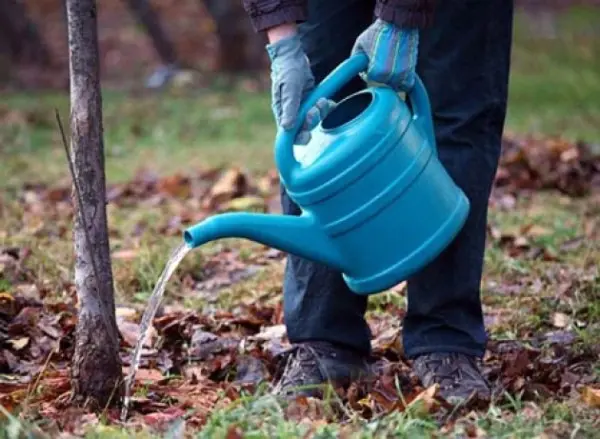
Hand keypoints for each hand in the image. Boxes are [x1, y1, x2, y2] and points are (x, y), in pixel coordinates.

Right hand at [266, 30, 335, 144]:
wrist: (292, 56)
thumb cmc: (287, 71)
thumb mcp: (289, 89)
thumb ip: (290, 108)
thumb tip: (287, 128)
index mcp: (282, 113)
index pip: (289, 134)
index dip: (299, 138)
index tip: (307, 134)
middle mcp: (291, 113)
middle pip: (304, 129)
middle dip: (312, 122)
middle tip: (315, 110)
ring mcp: (301, 107)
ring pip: (314, 119)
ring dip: (320, 112)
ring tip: (321, 100)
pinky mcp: (310, 101)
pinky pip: (321, 110)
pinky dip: (326, 108)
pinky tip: (329, 102)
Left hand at [351, 19, 418, 91]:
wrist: (399, 23)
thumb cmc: (378, 31)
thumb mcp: (360, 43)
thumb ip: (355, 57)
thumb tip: (357, 68)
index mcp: (377, 72)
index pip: (370, 78)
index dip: (367, 70)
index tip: (370, 61)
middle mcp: (391, 76)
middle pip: (383, 82)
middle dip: (379, 74)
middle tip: (380, 62)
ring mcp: (403, 74)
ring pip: (395, 85)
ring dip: (391, 79)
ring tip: (389, 66)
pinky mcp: (412, 69)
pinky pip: (407, 83)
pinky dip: (403, 81)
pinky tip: (399, 73)